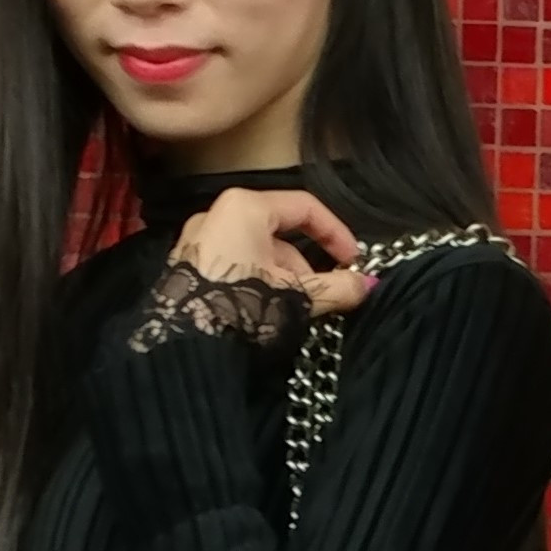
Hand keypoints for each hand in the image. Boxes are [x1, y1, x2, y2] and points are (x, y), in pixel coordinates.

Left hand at [173, 184, 374, 317]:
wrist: (183, 344)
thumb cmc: (243, 306)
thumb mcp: (296, 296)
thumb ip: (337, 287)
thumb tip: (367, 286)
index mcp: (246, 206)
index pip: (305, 207)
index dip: (336, 234)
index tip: (353, 262)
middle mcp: (219, 214)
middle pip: (281, 232)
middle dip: (307, 266)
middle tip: (324, 296)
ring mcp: (200, 239)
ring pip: (259, 252)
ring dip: (285, 279)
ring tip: (296, 312)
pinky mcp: (188, 266)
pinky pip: (236, 264)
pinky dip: (259, 282)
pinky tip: (267, 313)